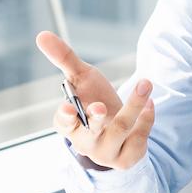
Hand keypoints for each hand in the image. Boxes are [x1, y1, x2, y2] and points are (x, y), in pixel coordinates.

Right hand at [35, 31, 154, 169]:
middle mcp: (86, 142)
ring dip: (134, 105)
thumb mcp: (81, 79)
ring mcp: (107, 152)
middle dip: (96, 118)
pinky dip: (146, 118)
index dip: (65, 117)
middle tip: (100, 106)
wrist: (121, 131)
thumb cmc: (95, 100)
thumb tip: (41, 35)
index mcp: (69, 125)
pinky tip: (149, 103)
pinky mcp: (128, 157)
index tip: (69, 109)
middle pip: (91, 130)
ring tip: (145, 83)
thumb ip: (64, 59)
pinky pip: (139, 137)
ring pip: (120, 128)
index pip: (63, 124)